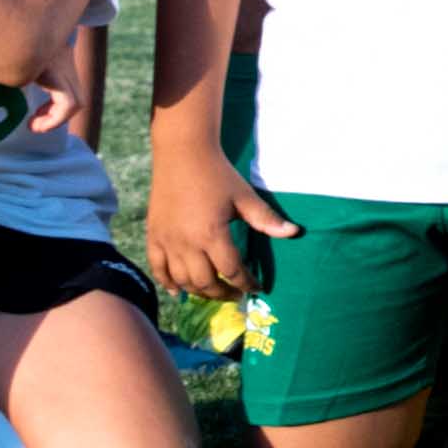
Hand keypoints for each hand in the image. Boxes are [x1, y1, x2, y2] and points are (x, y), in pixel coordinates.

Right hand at [146, 124, 291, 303]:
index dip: (247, 283)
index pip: (232, 270)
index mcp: (211, 234)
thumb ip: (266, 219)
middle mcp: (186, 243)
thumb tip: (294, 233)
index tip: (257, 288)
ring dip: (199, 292)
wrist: (182, 154)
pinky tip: (179, 291)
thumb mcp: (244, 196)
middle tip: (237, 294)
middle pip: (205, 282)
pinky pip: (157, 269)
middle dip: (224, 293)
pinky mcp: (153, 236)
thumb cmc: (217, 174)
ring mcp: (166, 242)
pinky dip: (168, 283)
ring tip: (215, 292)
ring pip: (181, 280)